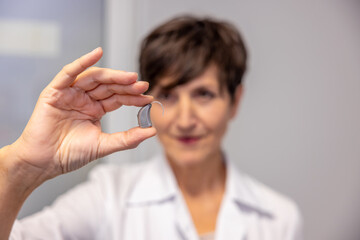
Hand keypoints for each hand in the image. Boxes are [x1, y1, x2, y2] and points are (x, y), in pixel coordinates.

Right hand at [8, 47, 155, 181]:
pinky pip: (69, 73)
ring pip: (94, 78)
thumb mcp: (104, 145)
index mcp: (95, 109)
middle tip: (143, 85)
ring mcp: (70, 93)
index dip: (133, 97)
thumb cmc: (70, 154)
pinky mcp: (55, 91)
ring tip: (130, 77)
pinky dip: (82, 62)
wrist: (43, 163)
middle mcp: (84, 99)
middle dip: (126, 85)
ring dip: (112, 75)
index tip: (149, 98)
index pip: (118, 98)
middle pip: (109, 86)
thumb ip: (127, 138)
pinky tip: (97, 52)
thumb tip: (152, 131)